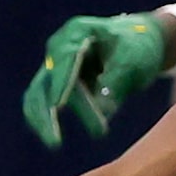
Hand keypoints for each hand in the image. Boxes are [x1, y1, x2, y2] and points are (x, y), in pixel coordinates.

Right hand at [23, 12, 166, 147]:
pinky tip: (53, 140)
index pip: (65, 57)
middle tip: (57, 141)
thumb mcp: (134, 60)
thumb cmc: (137, 47)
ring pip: (37, 94)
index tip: (58, 105)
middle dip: (50, 110)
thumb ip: (117, 80)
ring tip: (54, 143)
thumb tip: (103, 108)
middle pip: (46, 78)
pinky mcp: (56, 84)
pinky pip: (42, 104)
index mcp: (78, 31)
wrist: (138, 44)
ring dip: (43, 120)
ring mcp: (55, 66)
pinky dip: (45, 121)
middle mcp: (59, 48)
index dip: (61, 81)